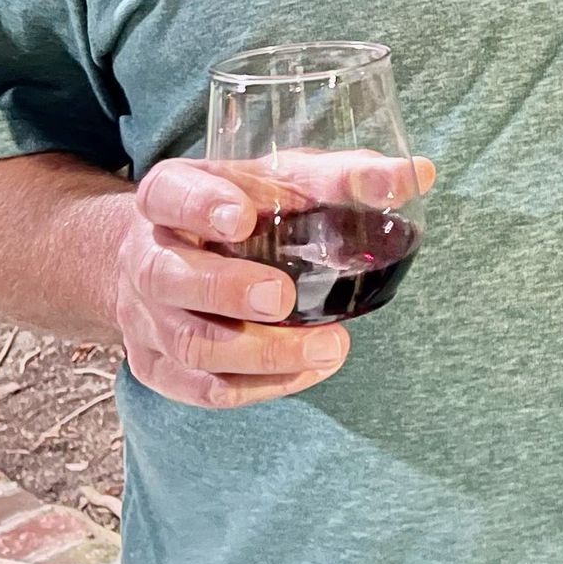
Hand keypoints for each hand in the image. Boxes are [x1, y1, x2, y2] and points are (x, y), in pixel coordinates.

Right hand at [113, 151, 432, 409]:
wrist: (166, 250)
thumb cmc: (237, 207)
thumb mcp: (279, 177)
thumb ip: (342, 176)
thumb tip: (416, 175)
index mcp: (169, 196)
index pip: (170, 194)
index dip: (200, 206)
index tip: (242, 215)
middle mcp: (147, 257)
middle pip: (168, 278)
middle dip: (225, 291)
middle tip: (282, 296)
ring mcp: (146, 318)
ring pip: (188, 345)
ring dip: (259, 353)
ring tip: (329, 346)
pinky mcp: (158, 365)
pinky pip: (201, 387)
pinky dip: (258, 386)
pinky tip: (308, 370)